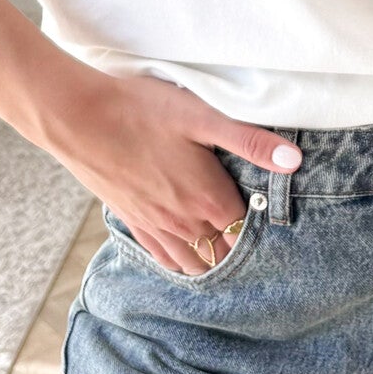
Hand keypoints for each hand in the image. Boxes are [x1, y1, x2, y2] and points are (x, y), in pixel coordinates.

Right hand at [38, 60, 300, 273]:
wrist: (77, 117)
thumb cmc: (140, 110)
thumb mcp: (201, 116)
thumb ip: (249, 141)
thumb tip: (295, 161)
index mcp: (206, 197)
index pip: (245, 232)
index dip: (263, 234)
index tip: (278, 234)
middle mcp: (182, 220)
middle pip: (221, 254)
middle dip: (240, 254)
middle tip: (260, 252)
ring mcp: (154, 224)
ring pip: (193, 262)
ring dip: (212, 262)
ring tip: (228, 257)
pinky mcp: (131, 219)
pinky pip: (162, 257)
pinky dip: (180, 263)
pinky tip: (185, 258)